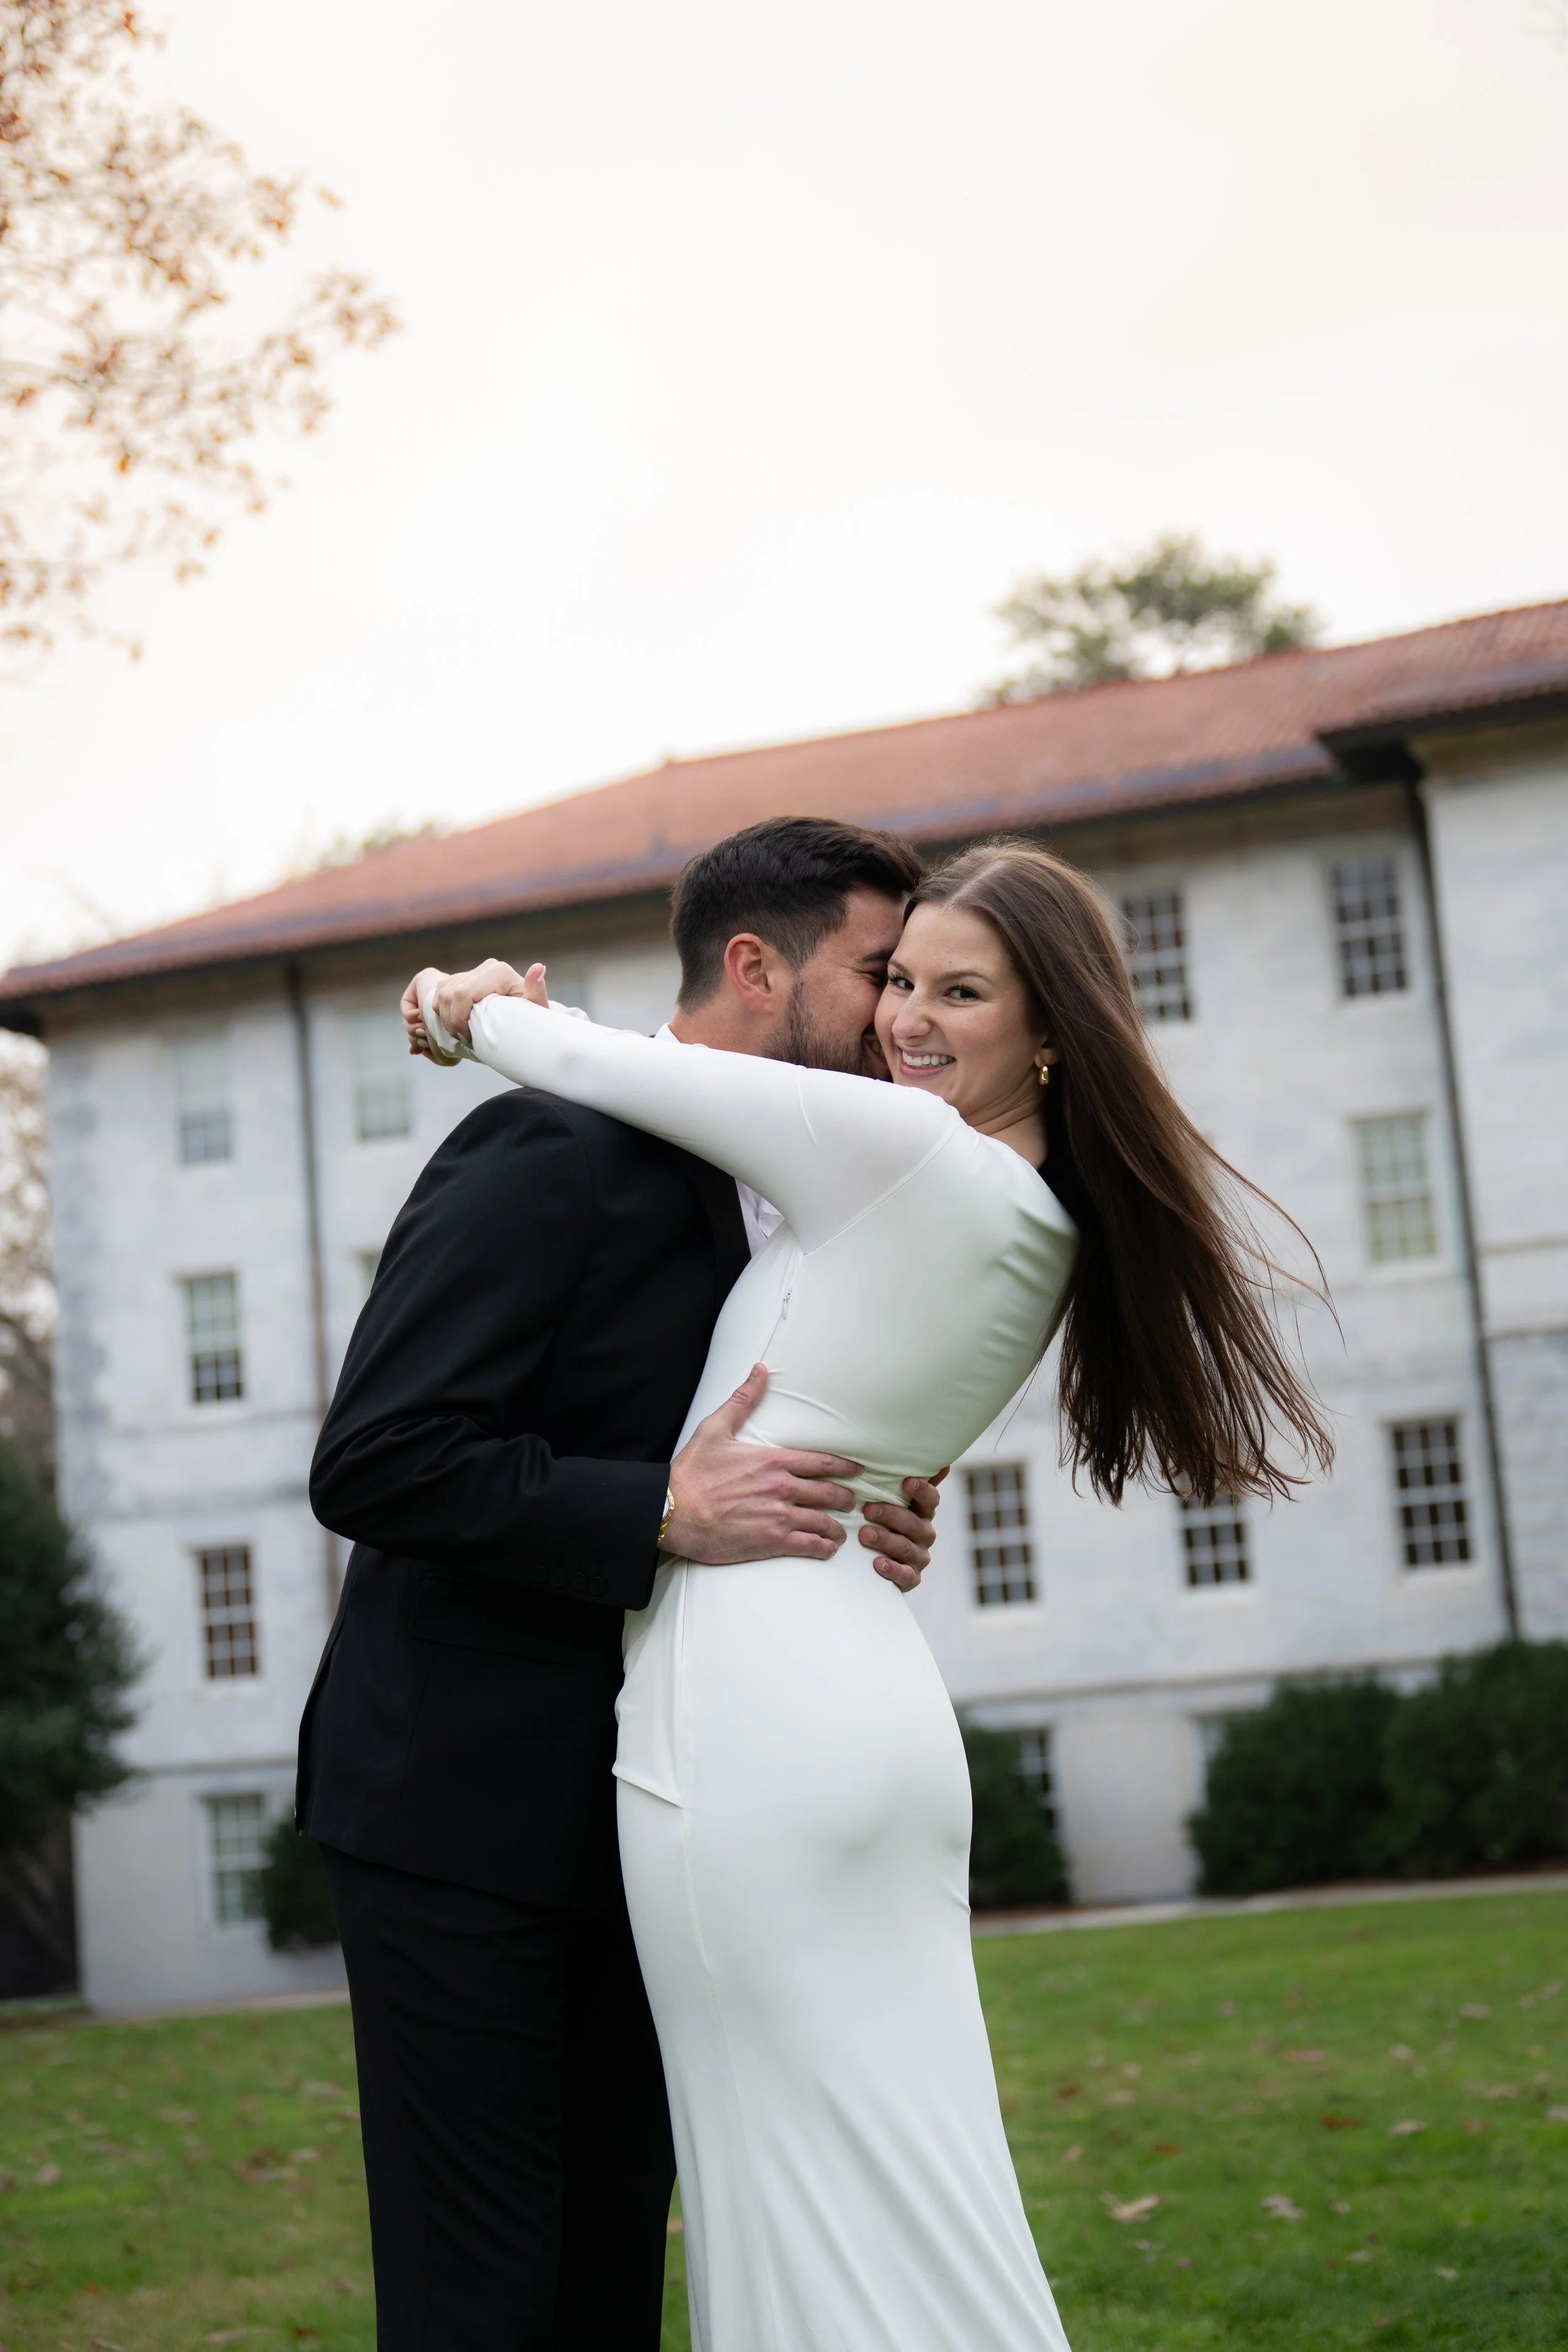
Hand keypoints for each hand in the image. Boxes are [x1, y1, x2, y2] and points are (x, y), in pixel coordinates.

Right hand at [401, 959, 547, 1058]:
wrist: (524, 1020)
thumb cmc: (530, 1019)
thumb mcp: (536, 1010)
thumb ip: (537, 991)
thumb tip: (539, 967)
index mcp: (499, 972)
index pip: (462, 993)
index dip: (458, 1018)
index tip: (469, 1038)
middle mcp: (486, 968)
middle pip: (449, 994)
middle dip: (451, 1021)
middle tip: (463, 1039)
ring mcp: (473, 971)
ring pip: (442, 994)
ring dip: (445, 1018)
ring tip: (461, 1034)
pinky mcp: (462, 978)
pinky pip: (440, 993)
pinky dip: (442, 1012)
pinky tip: (455, 1024)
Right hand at [664, 1365, 861, 1564]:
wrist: (673, 1511)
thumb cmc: (691, 1472)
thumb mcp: (715, 1428)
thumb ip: (743, 1400)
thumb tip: (760, 1370)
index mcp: (774, 1460)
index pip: (824, 1463)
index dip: (846, 1468)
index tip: (857, 1470)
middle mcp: (783, 1488)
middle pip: (830, 1493)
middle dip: (846, 1497)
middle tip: (852, 1501)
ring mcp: (780, 1516)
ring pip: (824, 1521)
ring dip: (838, 1527)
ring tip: (841, 1531)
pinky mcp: (772, 1542)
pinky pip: (810, 1546)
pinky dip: (824, 1547)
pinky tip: (827, 1547)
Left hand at [860, 1468, 947, 1592]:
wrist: (877, 1563)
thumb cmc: (886, 1523)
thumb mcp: (897, 1501)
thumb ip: (913, 1483)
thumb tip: (942, 1459)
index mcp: (923, 1513)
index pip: (930, 1500)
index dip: (922, 1490)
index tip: (906, 1481)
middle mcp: (924, 1534)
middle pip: (915, 1524)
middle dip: (892, 1515)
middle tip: (868, 1508)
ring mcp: (919, 1557)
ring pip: (906, 1548)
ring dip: (886, 1540)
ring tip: (864, 1534)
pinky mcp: (910, 1578)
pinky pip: (905, 1576)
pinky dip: (891, 1569)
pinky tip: (877, 1564)